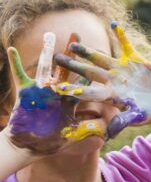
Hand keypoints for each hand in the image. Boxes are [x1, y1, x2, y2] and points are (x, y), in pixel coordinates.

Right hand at [6, 33, 105, 154]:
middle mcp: (57, 92)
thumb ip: (88, 131)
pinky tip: (13, 49)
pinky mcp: (26, 92)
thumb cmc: (50, 143)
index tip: (101, 59)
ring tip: (49, 35)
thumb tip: (106, 133)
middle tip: (77, 35)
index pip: (84, 83)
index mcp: (71, 100)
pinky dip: (15, 62)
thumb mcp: (72, 136)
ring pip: (45, 67)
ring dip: (46, 52)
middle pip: (67, 69)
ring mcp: (41, 90)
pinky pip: (19, 74)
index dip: (92, 72)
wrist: (27, 146)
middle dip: (72, 53)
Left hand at [54, 23, 150, 138]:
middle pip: (89, 72)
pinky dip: (121, 35)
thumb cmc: (149, 110)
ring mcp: (122, 68)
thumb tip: (110, 132)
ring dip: (88, 51)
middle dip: (73, 65)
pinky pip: (126, 45)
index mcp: (111, 94)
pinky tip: (114, 25)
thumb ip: (124, 121)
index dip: (75, 90)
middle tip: (58, 58)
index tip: (59, 87)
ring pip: (101, 57)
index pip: (90, 92)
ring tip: (74, 44)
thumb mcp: (138, 118)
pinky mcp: (134, 59)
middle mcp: (112, 79)